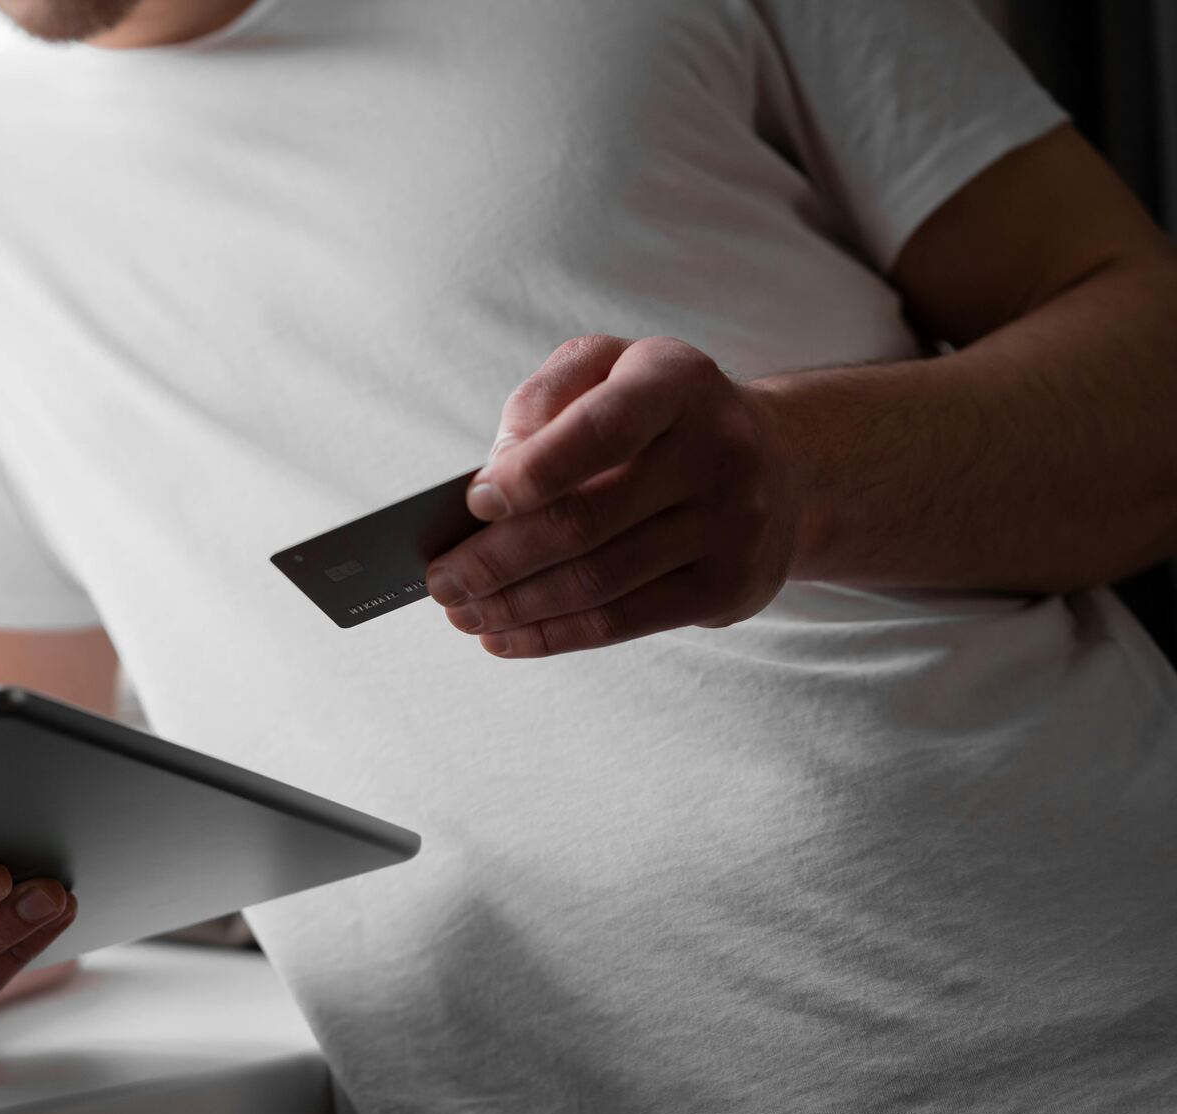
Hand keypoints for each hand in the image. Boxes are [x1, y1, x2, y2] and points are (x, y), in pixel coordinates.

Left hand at [425, 335, 797, 656]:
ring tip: (461, 613)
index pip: (600, 431)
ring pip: (598, 582)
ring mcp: (733, 524)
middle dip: (495, 560)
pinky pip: (623, 622)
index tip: (474, 503)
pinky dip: (553, 635)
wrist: (779, 465)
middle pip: (585, 523)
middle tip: (440, 582)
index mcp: (676, 382)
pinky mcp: (729, 586)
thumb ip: (541, 401)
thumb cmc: (658, 414)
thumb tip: (494, 478)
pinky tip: (504, 636)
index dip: (531, 473)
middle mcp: (718, 450)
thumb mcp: (605, 370)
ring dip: (514, 607)